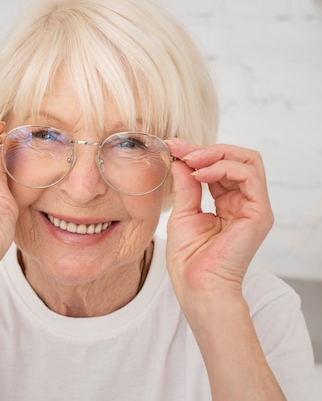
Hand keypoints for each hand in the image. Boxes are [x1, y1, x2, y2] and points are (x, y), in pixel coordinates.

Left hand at [165, 138, 273, 296]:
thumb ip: (186, 185)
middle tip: (181, 149)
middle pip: (236, 158)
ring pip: (247, 160)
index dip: (197, 153)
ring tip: (191, 160)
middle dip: (206, 149)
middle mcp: (244, 203)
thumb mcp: (183, 212)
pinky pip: (249, 175)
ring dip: (215, 153)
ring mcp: (254, 207)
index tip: (173, 146)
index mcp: (228, 204)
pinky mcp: (259, 212)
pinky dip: (223, 167)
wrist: (197, 285)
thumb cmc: (189, 258)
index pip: (219, 166)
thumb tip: (181, 158)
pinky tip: (200, 173)